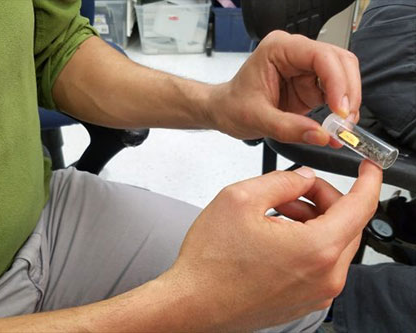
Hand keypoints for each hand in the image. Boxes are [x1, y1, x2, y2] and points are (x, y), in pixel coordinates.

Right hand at [159, 161, 380, 330]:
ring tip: (276, 213)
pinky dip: (307, 243)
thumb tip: (303, 178)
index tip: (368, 168)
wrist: (192, 304)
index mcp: (315, 248)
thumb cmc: (210, 262)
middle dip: (324, 199)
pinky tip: (275, 236)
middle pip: (347, 224)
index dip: (368, 180)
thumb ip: (281, 180)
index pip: (361, 206)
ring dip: (313, 221)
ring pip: (332, 244)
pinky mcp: (303, 301)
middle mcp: (324, 277)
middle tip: (294, 189)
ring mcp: (315, 293)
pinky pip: (320, 264)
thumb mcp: (240, 199)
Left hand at [208, 30, 361, 145]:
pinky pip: (336, 92)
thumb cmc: (232, 106)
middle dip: (347, 93)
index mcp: (278, 48)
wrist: (224, 111)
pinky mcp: (310, 84)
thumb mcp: (257, 119)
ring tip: (341, 127)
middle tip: (345, 122)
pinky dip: (340, 109)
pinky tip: (335, 125)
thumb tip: (321, 136)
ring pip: (343, 75)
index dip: (337, 82)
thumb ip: (289, 128)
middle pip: (340, 62)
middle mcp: (295, 52)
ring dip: (347, 101)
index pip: (320, 56)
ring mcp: (305, 67)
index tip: (340, 110)